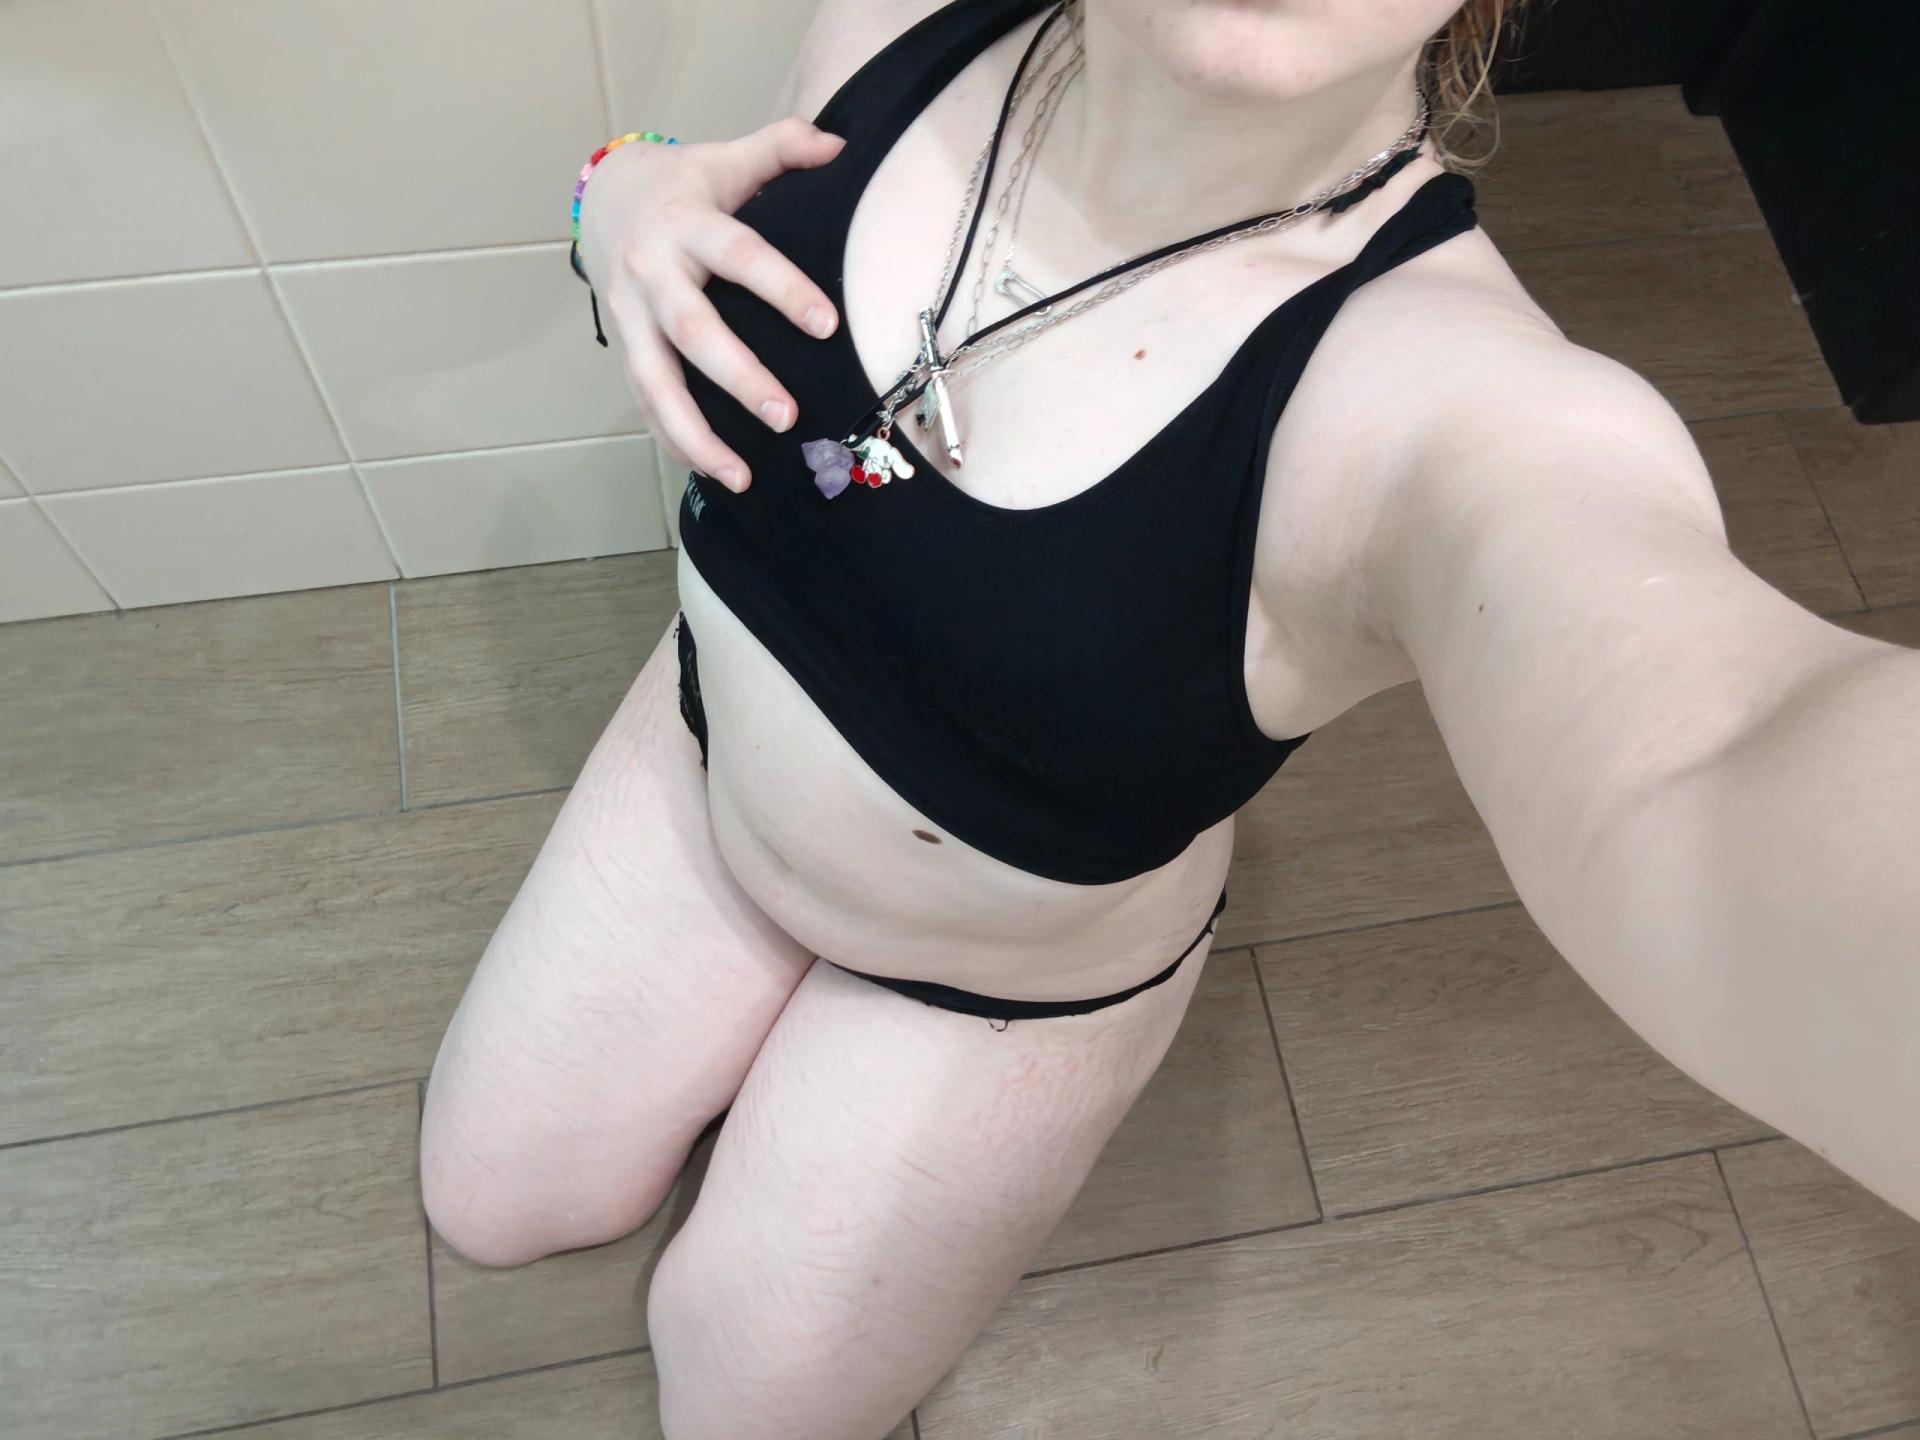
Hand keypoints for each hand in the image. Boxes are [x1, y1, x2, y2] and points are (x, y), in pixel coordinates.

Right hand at [577, 116, 847, 491]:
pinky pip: (645, 403)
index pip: (741, 256)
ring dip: (697, 435)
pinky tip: (711, 473)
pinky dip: (675, 441)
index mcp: (688, 224)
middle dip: (739, 379)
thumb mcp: (727, 158)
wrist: (601, 197)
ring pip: (657, 384)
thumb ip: (782, 147)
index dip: (783, 288)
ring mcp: (631, 317)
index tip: (827, 325)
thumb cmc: (681, 186)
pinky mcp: (622, 348)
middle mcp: (653, 273)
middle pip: (694, 332)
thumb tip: (839, 145)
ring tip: (742, 476)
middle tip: (787, 417)